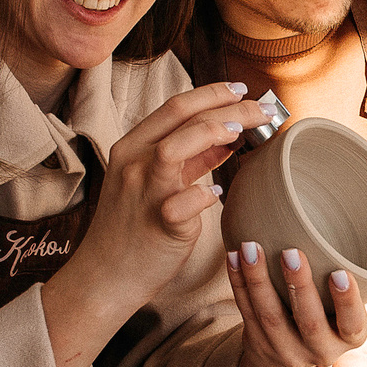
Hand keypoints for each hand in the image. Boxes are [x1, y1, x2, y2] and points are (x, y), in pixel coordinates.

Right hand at [42, 82, 258, 366]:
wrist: (105, 276)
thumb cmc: (132, 229)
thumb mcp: (153, 183)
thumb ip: (189, 158)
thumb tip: (228, 134)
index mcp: (131, 147)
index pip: (175, 105)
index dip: (212, 93)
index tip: (242, 90)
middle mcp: (134, 163)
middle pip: (182, 116)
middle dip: (228, 105)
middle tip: (262, 107)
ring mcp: (144, 192)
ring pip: (177, 146)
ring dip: (215, 133)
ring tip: (244, 132)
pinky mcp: (159, 223)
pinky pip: (185, 202)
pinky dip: (205, 195)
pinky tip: (218, 196)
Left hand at [226, 242, 366, 366]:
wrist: (289, 359)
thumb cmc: (327, 319)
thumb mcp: (345, 313)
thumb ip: (344, 284)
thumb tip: (341, 224)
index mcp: (350, 338)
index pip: (352, 323)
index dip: (347, 300)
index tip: (340, 272)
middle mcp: (321, 350)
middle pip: (309, 321)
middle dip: (299, 285)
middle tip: (291, 252)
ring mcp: (287, 351)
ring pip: (270, 316)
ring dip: (259, 279)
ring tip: (251, 247)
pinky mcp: (259, 344)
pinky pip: (246, 312)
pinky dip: (238, 283)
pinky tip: (233, 257)